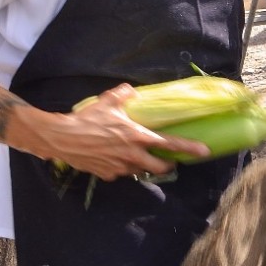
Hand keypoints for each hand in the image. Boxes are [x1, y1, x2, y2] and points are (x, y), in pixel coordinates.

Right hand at [42, 84, 210, 180]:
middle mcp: (132, 155)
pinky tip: (113, 158)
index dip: (189, 148)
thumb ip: (124, 95)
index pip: (170, 144)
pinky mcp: (107, 174)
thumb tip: (131, 91)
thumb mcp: (108, 101)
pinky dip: (121, 167)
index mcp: (138, 137)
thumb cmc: (87, 119)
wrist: (61, 138)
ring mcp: (119, 167)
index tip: (204, 152)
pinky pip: (120, 173)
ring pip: (139, 170)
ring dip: (142, 165)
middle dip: (167, 165)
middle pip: (159, 167)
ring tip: (136, 155)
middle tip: (168, 160)